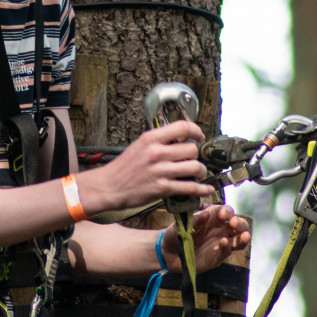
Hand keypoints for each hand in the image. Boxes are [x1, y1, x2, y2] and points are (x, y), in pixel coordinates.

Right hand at [84, 120, 210, 213]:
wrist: (109, 186)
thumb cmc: (124, 167)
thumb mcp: (139, 145)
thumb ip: (158, 141)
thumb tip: (180, 138)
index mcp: (151, 138)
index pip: (182, 127)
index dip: (196, 131)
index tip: (199, 136)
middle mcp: (157, 153)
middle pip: (191, 149)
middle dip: (196, 155)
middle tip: (193, 159)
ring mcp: (160, 171)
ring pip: (195, 167)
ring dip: (201, 171)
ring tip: (198, 173)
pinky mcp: (162, 188)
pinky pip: (190, 187)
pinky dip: (202, 189)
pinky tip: (207, 189)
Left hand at [162, 204, 250, 272]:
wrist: (169, 252)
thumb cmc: (177, 233)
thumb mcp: (183, 225)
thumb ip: (195, 220)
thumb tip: (205, 214)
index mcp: (213, 217)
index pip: (226, 211)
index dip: (227, 211)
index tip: (222, 215)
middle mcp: (220, 229)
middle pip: (238, 224)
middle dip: (239, 223)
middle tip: (233, 224)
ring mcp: (221, 243)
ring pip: (239, 239)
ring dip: (244, 237)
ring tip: (244, 236)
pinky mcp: (218, 256)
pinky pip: (227, 251)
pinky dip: (227, 247)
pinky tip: (224, 243)